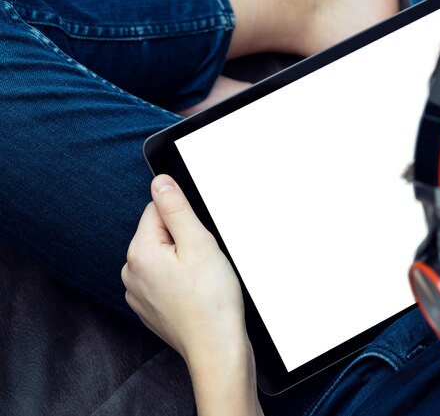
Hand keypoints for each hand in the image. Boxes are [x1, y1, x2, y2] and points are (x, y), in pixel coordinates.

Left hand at [121, 174, 246, 361]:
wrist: (216, 349)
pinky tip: (196, 295)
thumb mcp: (198, 243)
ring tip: (202, 282)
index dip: (184, 221)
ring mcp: (138, 294)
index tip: (198, 241)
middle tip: (204, 263)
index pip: (157, 210)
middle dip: (183, 241)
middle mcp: (131, 273)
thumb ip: (176, 208)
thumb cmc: (211, 301)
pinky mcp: (150, 309)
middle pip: (159, 235)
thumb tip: (159, 181)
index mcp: (139, 252)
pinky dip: (180, 283)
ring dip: (182, 262)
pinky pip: (164, 281)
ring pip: (163, 258)